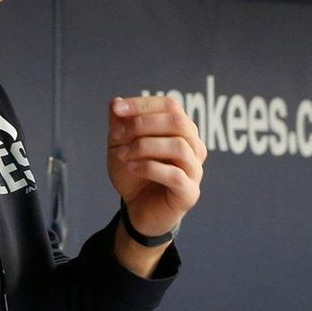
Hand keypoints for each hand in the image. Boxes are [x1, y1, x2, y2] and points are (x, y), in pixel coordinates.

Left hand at [106, 96, 205, 237]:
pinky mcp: (190, 193)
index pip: (170, 106)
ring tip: (121, 154)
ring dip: (144, 146)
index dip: (143, 104)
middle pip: (179, 122)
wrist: (137, 209)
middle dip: (143, 123)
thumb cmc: (133, 172)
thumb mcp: (120, 144)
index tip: (117, 110)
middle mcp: (193, 146)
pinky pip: (176, 175)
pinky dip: (149, 167)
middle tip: (117, 134)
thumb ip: (119, 123)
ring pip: (179, 147)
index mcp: (181, 130)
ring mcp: (195, 170)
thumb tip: (116, 101)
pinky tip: (131, 167)